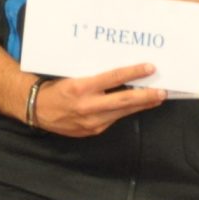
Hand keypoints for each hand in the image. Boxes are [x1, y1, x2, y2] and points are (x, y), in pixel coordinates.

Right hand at [28, 63, 165, 136]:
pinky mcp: (92, 130)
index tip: (149, 68)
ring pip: (121, 113)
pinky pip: (113, 120)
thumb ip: (94, 76)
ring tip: (156, 98)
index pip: (113, 78)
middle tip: (163, 91)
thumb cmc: (54, 88)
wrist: (35, 109)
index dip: (133, 73)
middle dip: (146, 96)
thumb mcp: (72, 76)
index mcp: (80, 88)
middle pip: (123, 101)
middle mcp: (87, 106)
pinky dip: (125, 112)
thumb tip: (120, 70)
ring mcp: (90, 121)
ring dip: (141, 105)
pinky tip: (136, 106)